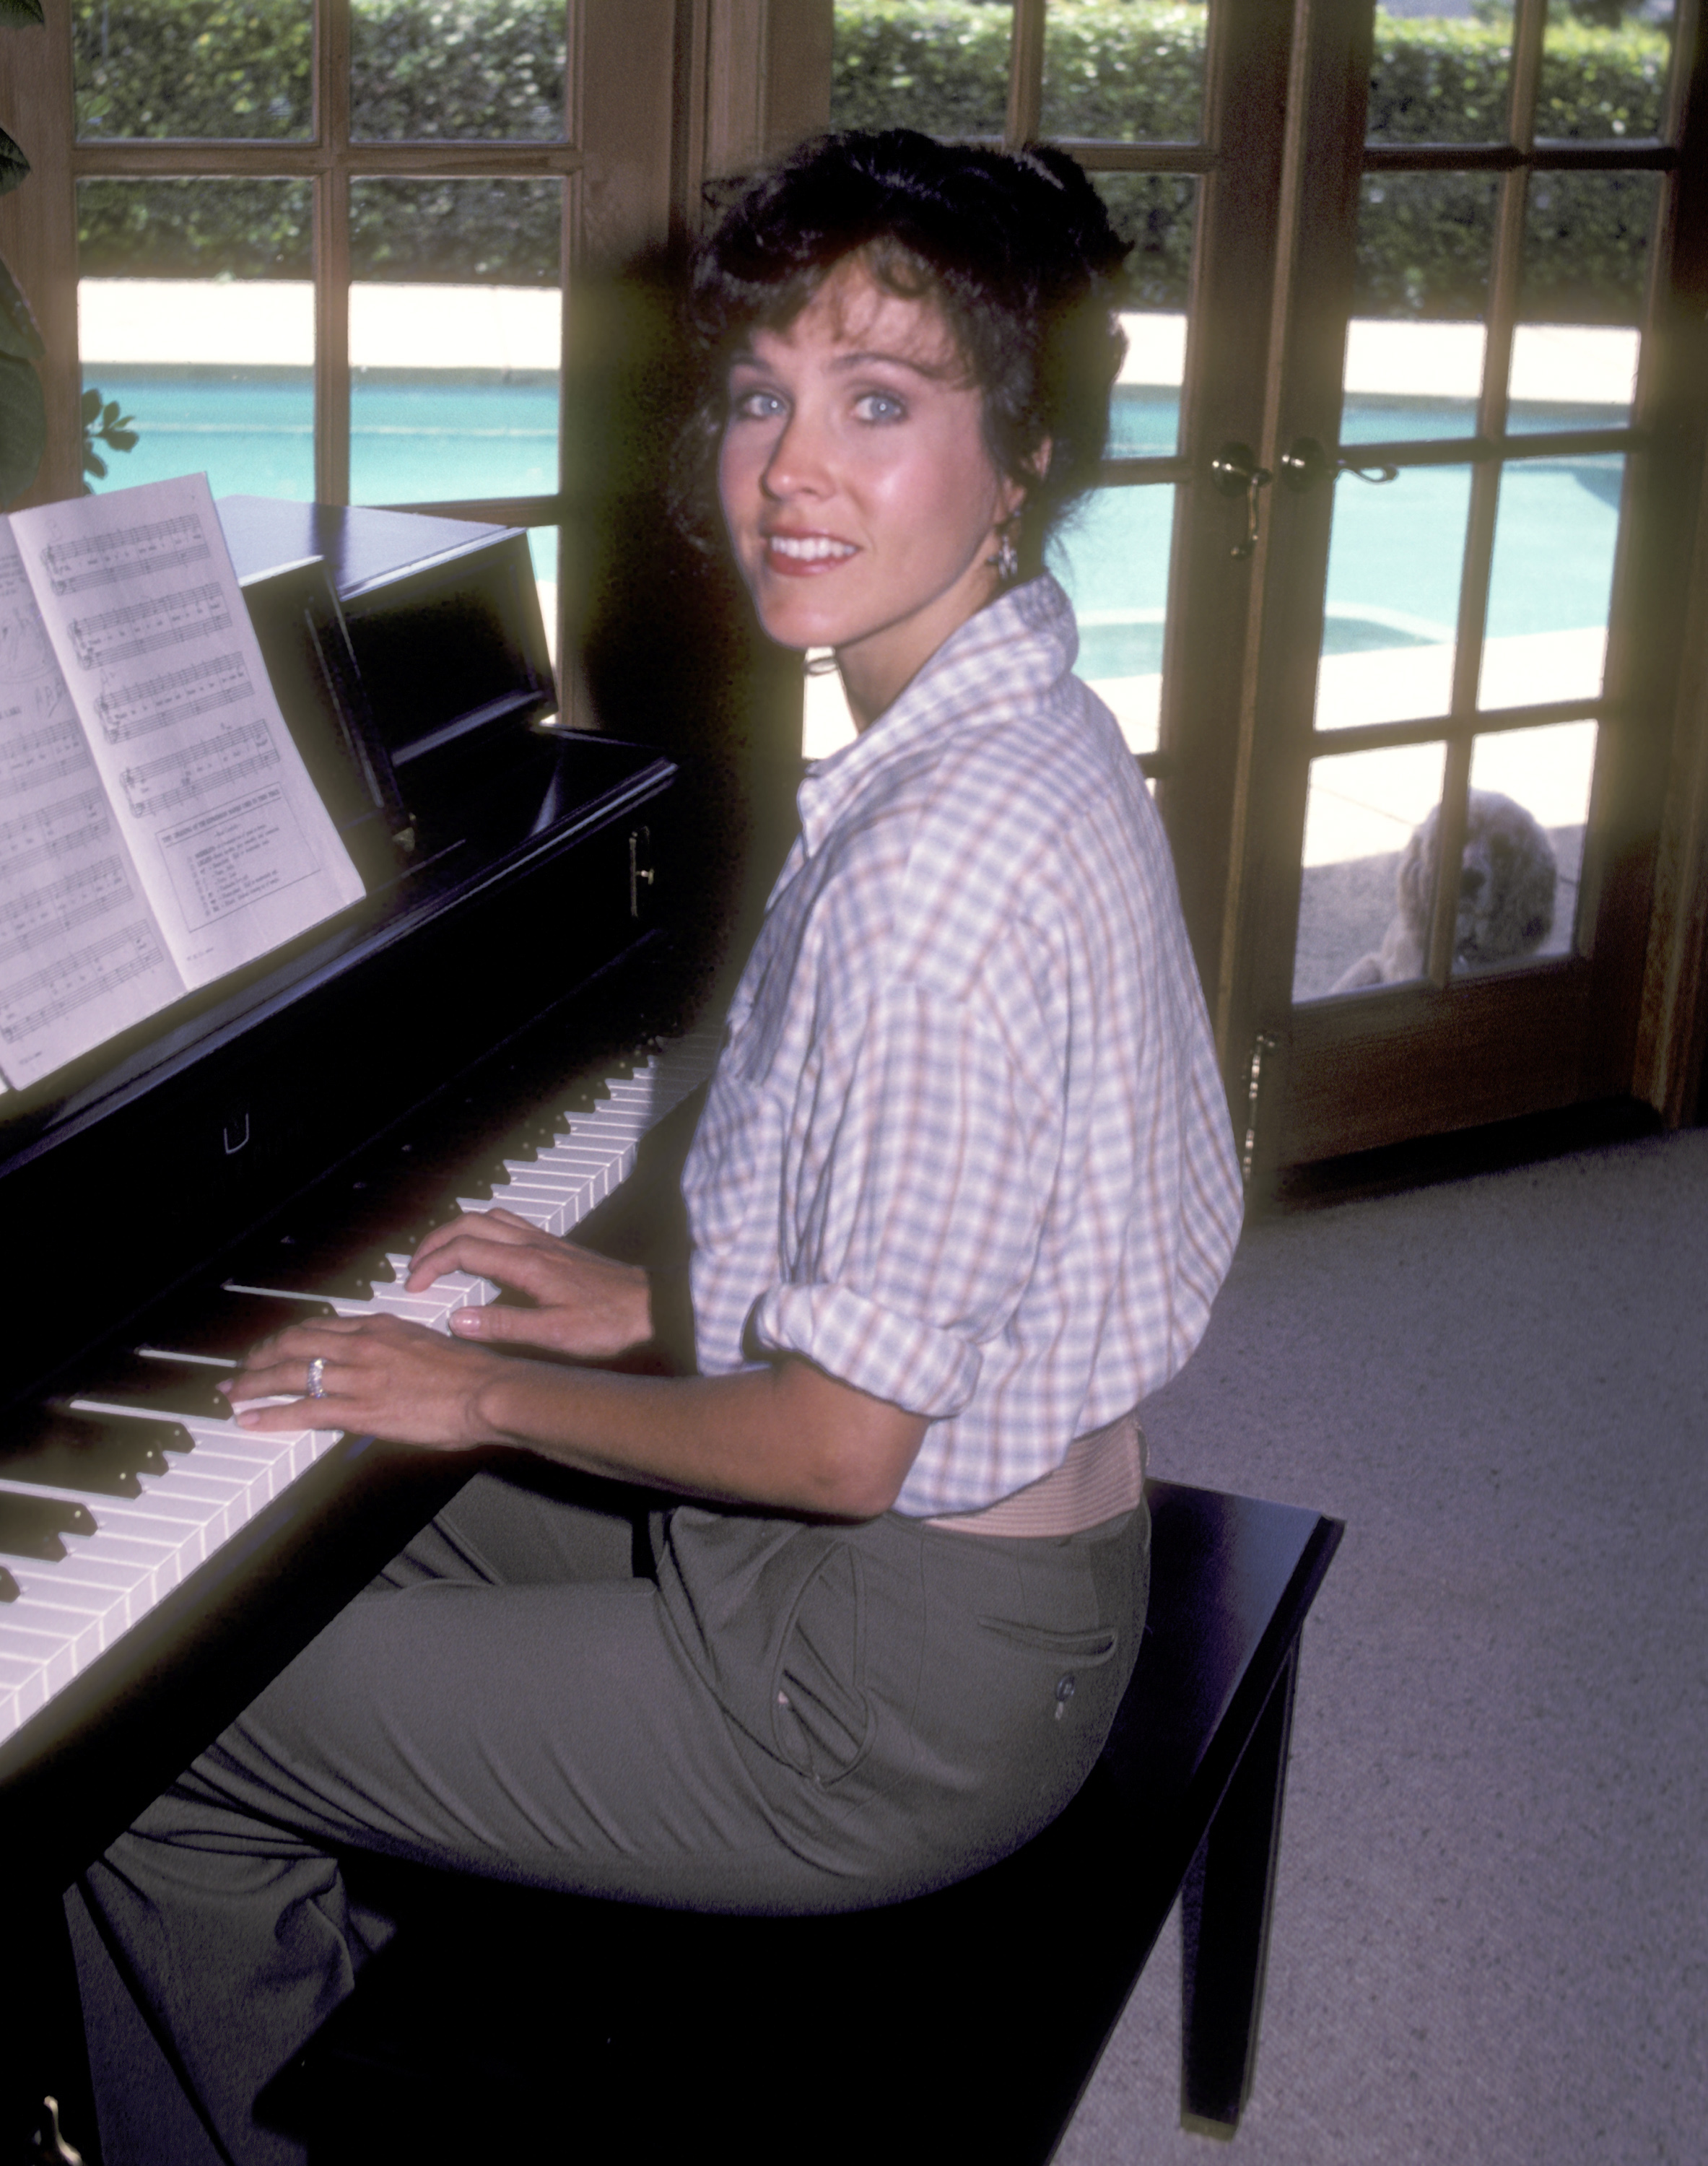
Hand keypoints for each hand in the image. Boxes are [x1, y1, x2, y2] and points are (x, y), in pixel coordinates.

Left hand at [222, 1311, 512, 1449]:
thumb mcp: (428, 1347)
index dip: (289, 1338)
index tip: (273, 1348)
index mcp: (381, 1327)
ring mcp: (359, 1377)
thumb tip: (384, 1366)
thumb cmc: (472, 1374)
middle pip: (295, 1343)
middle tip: (241, 1370)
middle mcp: (363, 1345)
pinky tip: (251, 1420)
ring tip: (232, 1394)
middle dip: (260, 1356)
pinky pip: (303, 1409)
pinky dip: (270, 1415)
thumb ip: (398, 1352)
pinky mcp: (360, 1409)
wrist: (488, 1390)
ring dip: (253, 1384)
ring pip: (290, 1374)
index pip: (321, 1326)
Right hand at [406, 1209, 653, 1360]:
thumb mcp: (555, 1336)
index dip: (431, 1264)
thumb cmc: (611, 1323)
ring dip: (459, 1230)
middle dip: (435, 1240)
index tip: (413, 1286)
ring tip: (441, 1256)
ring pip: (490, 1217)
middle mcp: (534, 1245)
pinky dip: (484, 1232)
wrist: (655, 1306)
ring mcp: (547, 1243)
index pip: (463, 1249)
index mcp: (526, 1264)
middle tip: (416, 1267)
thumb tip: (457, 1320)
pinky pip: (510, 1225)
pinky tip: (485, 1256)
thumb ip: (504, 1327)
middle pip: (470, 1222)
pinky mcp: (558, 1248)